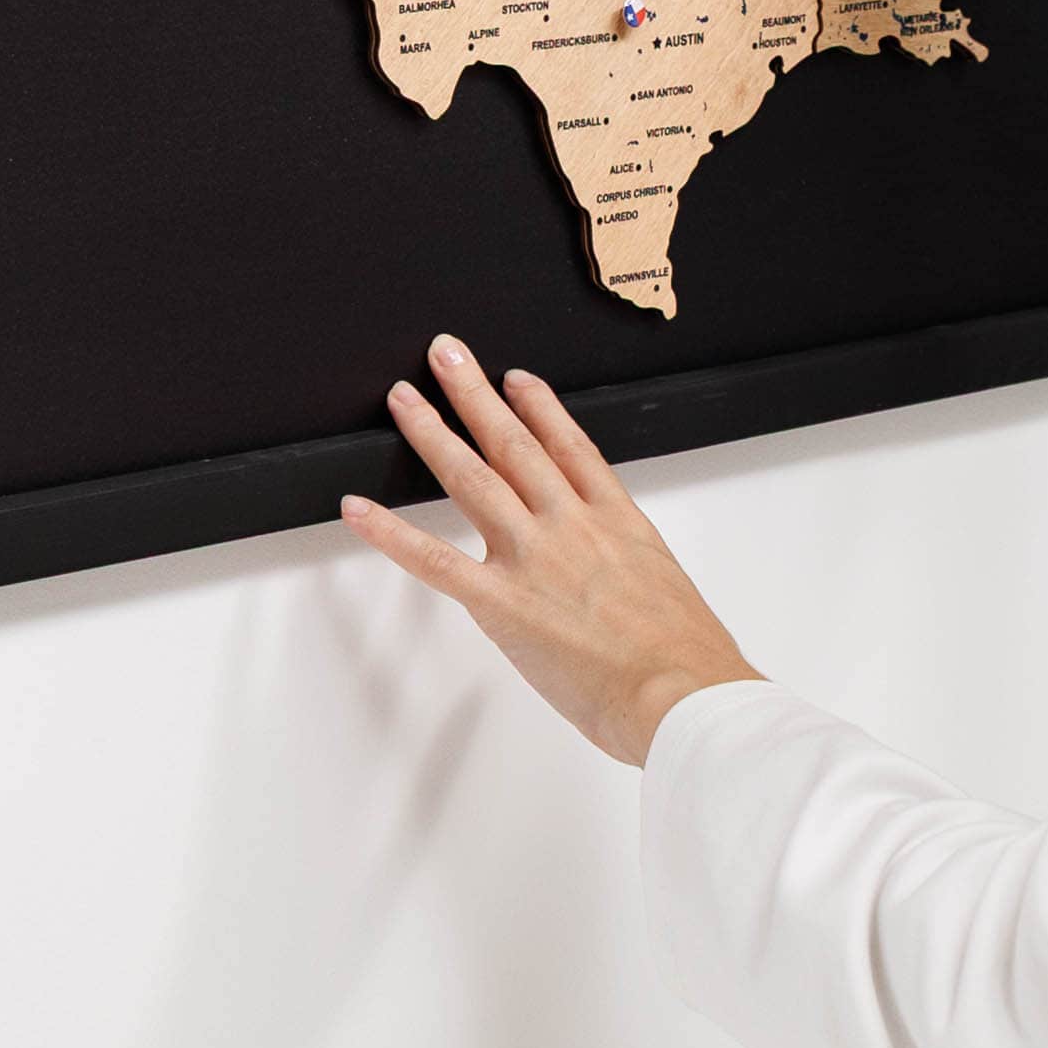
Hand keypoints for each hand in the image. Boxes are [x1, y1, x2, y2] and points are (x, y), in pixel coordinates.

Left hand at [342, 336, 760, 766]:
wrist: (681, 692)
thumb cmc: (688, 660)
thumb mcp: (668, 591)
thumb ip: (631, 574)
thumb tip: (617, 586)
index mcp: (617, 521)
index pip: (570, 446)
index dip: (541, 407)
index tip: (518, 379)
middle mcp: (570, 524)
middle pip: (513, 443)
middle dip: (475, 394)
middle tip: (445, 354)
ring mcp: (533, 557)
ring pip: (472, 478)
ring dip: (432, 432)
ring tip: (403, 398)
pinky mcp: (502, 602)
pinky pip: (434, 560)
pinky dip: (390, 532)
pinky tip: (359, 509)